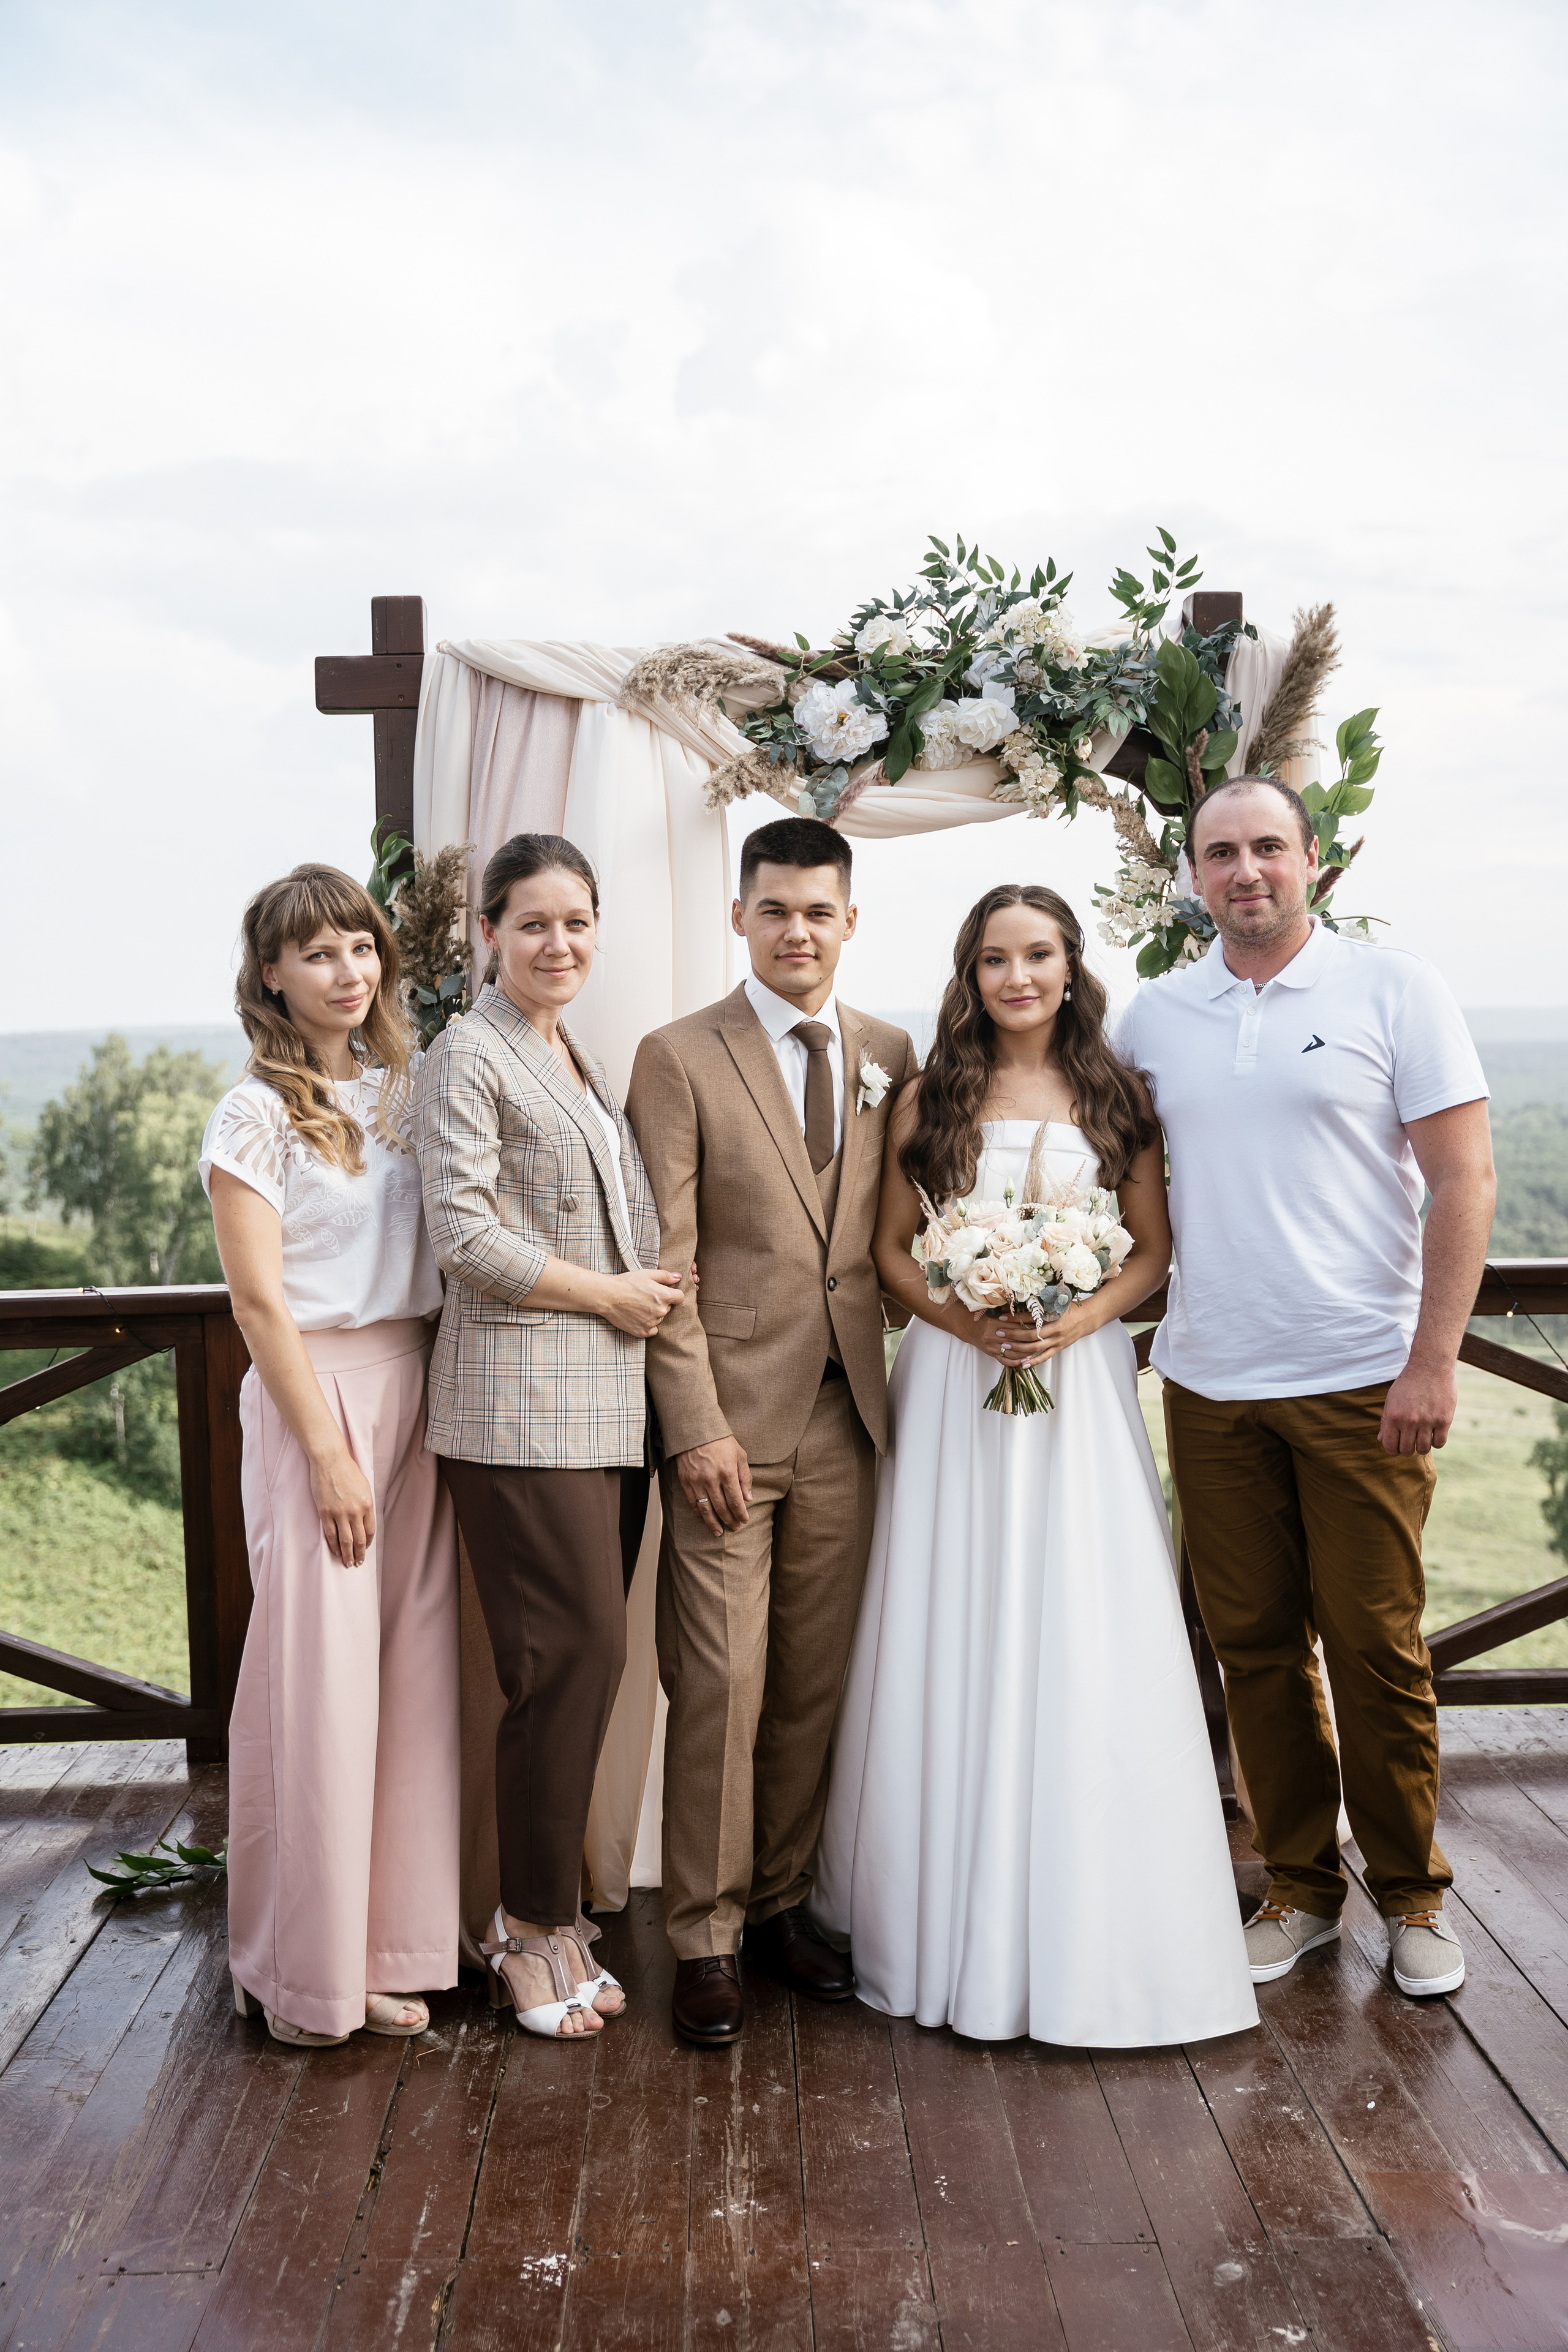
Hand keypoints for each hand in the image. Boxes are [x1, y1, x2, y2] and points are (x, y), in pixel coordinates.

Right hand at [310, 1446, 375, 1565]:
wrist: (330, 1460)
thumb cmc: (348, 1470)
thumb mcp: (364, 1486)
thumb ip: (365, 1504)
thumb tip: (365, 1519)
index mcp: (367, 1504)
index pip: (370, 1530)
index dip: (368, 1543)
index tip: (366, 1548)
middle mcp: (355, 1511)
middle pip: (359, 1539)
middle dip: (359, 1554)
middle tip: (358, 1564)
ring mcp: (339, 1513)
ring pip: (345, 1540)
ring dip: (347, 1554)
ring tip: (348, 1564)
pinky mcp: (325, 1512)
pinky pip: (330, 1533)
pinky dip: (333, 1545)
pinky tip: (335, 1551)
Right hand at [599, 1267, 683, 1337]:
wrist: (608, 1296)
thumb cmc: (626, 1283)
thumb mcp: (647, 1274)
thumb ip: (665, 1276)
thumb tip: (678, 1277)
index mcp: (665, 1296)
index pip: (680, 1298)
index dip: (673, 1294)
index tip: (664, 1293)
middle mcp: (661, 1311)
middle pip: (668, 1308)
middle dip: (660, 1303)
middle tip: (645, 1298)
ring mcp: (652, 1323)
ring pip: (659, 1319)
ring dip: (653, 1314)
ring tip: (638, 1306)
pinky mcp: (643, 1332)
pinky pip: (652, 1330)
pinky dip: (647, 1325)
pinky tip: (637, 1316)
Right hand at [676, 1435, 752, 1532]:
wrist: (695, 1429)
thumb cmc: (720, 1440)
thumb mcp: (739, 1454)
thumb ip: (745, 1477)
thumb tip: (748, 1498)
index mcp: (727, 1472)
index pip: (735, 1501)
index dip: (740, 1513)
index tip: (744, 1520)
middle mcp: (711, 1479)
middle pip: (722, 1508)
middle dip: (730, 1520)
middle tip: (735, 1527)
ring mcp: (697, 1481)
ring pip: (706, 1509)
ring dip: (713, 1523)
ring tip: (719, 1532)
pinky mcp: (685, 1481)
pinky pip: (693, 1502)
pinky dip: (699, 1513)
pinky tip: (705, 1519)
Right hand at [965, 1308, 1052, 1368]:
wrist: (969, 1327)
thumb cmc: (984, 1317)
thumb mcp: (995, 1312)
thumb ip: (1009, 1313)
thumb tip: (1029, 1310)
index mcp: (994, 1323)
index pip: (1016, 1325)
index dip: (1029, 1325)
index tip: (1040, 1324)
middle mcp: (992, 1336)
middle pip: (1016, 1339)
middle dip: (1030, 1339)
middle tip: (1042, 1337)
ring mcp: (992, 1347)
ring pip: (1012, 1352)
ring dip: (1025, 1351)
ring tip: (1037, 1349)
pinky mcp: (991, 1354)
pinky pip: (1005, 1361)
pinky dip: (1016, 1361)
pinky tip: (1025, 1360)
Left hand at [1379, 1358, 1457, 1454]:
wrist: (1430, 1366)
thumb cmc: (1408, 1383)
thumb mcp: (1391, 1399)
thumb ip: (1385, 1421)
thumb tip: (1381, 1440)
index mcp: (1393, 1416)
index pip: (1390, 1446)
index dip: (1392, 1450)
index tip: (1397, 1446)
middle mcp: (1409, 1421)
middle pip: (1407, 1451)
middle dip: (1407, 1449)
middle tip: (1410, 1440)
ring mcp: (1427, 1421)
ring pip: (1423, 1449)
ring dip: (1422, 1446)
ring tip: (1422, 1436)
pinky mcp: (1444, 1420)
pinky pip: (1439, 1443)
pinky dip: (1436, 1441)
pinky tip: (1434, 1433)